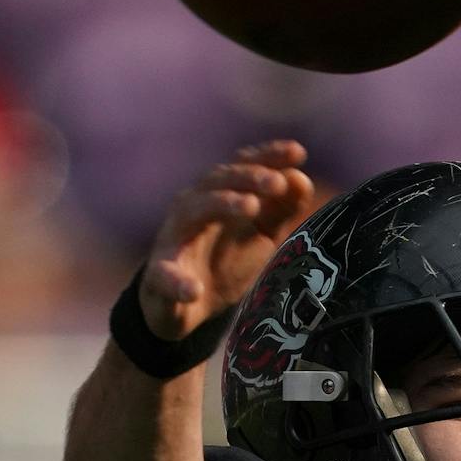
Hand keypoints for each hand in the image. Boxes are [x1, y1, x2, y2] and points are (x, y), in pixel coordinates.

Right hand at [139, 140, 315, 339]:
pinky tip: (193, 290)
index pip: (242, 167)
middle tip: (278, 183)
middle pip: (218, 181)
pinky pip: (165, 276)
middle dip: (249, 177)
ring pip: (192, 212)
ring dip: (222, 204)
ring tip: (251, 206)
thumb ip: (278, 211)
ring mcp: (173, 240)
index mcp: (217, 196)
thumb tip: (301, 179)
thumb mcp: (257, 237)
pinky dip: (178, 283)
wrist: (182, 308)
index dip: (268, 157)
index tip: (298, 152)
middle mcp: (192, 208)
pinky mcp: (159, 277)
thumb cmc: (221, 264)